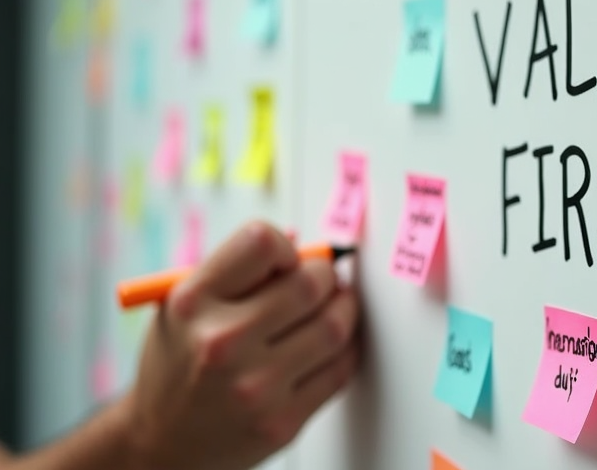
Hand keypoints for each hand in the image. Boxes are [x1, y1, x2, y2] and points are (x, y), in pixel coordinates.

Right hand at [123, 221, 360, 469]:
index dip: (286, 247)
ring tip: (336, 305)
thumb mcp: (186, 308)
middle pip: (310, 284)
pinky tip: (330, 344)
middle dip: (326, 276)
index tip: (290, 259)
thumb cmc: (180, 364)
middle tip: (325, 279)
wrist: (160, 443)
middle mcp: (223, 343)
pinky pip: (340, 369)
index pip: (262, 243)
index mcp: (193, 303)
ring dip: (344, 308)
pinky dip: (346, 349)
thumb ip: (238, 273)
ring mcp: (255, 387)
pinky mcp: (282, 421)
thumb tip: (305, 248)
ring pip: (335, 327)